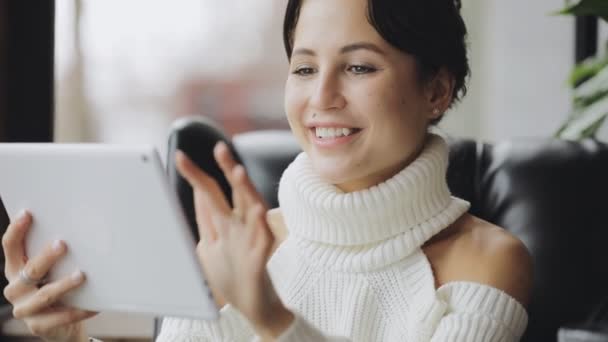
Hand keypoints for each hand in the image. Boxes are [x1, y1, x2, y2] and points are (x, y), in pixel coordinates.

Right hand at [2, 211, 97, 341]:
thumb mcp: (52, 270)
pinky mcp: (39, 326)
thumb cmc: (56, 286)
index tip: (28, 213)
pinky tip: (94, 305)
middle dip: (46, 256)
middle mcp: (16, 288)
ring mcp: (25, 309)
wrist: (60, 324)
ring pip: (45, 294)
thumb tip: (79, 226)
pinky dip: (79, 310)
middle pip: (30, 269)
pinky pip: (62, 316)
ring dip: (64, 284)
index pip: (11, 246)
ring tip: (81, 275)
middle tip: (63, 244)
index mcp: (16, 269)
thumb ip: (55, 253)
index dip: (17, 230)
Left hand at [175, 142, 290, 330]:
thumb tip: (198, 193)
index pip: (210, 193)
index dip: (196, 176)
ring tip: (238, 171)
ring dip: (246, 189)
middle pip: (234, 192)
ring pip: (251, 208)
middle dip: (227, 170)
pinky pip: (263, 238)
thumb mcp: (210, 245)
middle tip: (219, 148)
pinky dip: (261, 225)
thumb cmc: (233, 274)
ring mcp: (252, 239)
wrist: (254, 306)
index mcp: (225, 222)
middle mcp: (240, 225)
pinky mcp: (261, 257)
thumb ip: (205, 220)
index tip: (181, 157)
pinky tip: (257, 211)